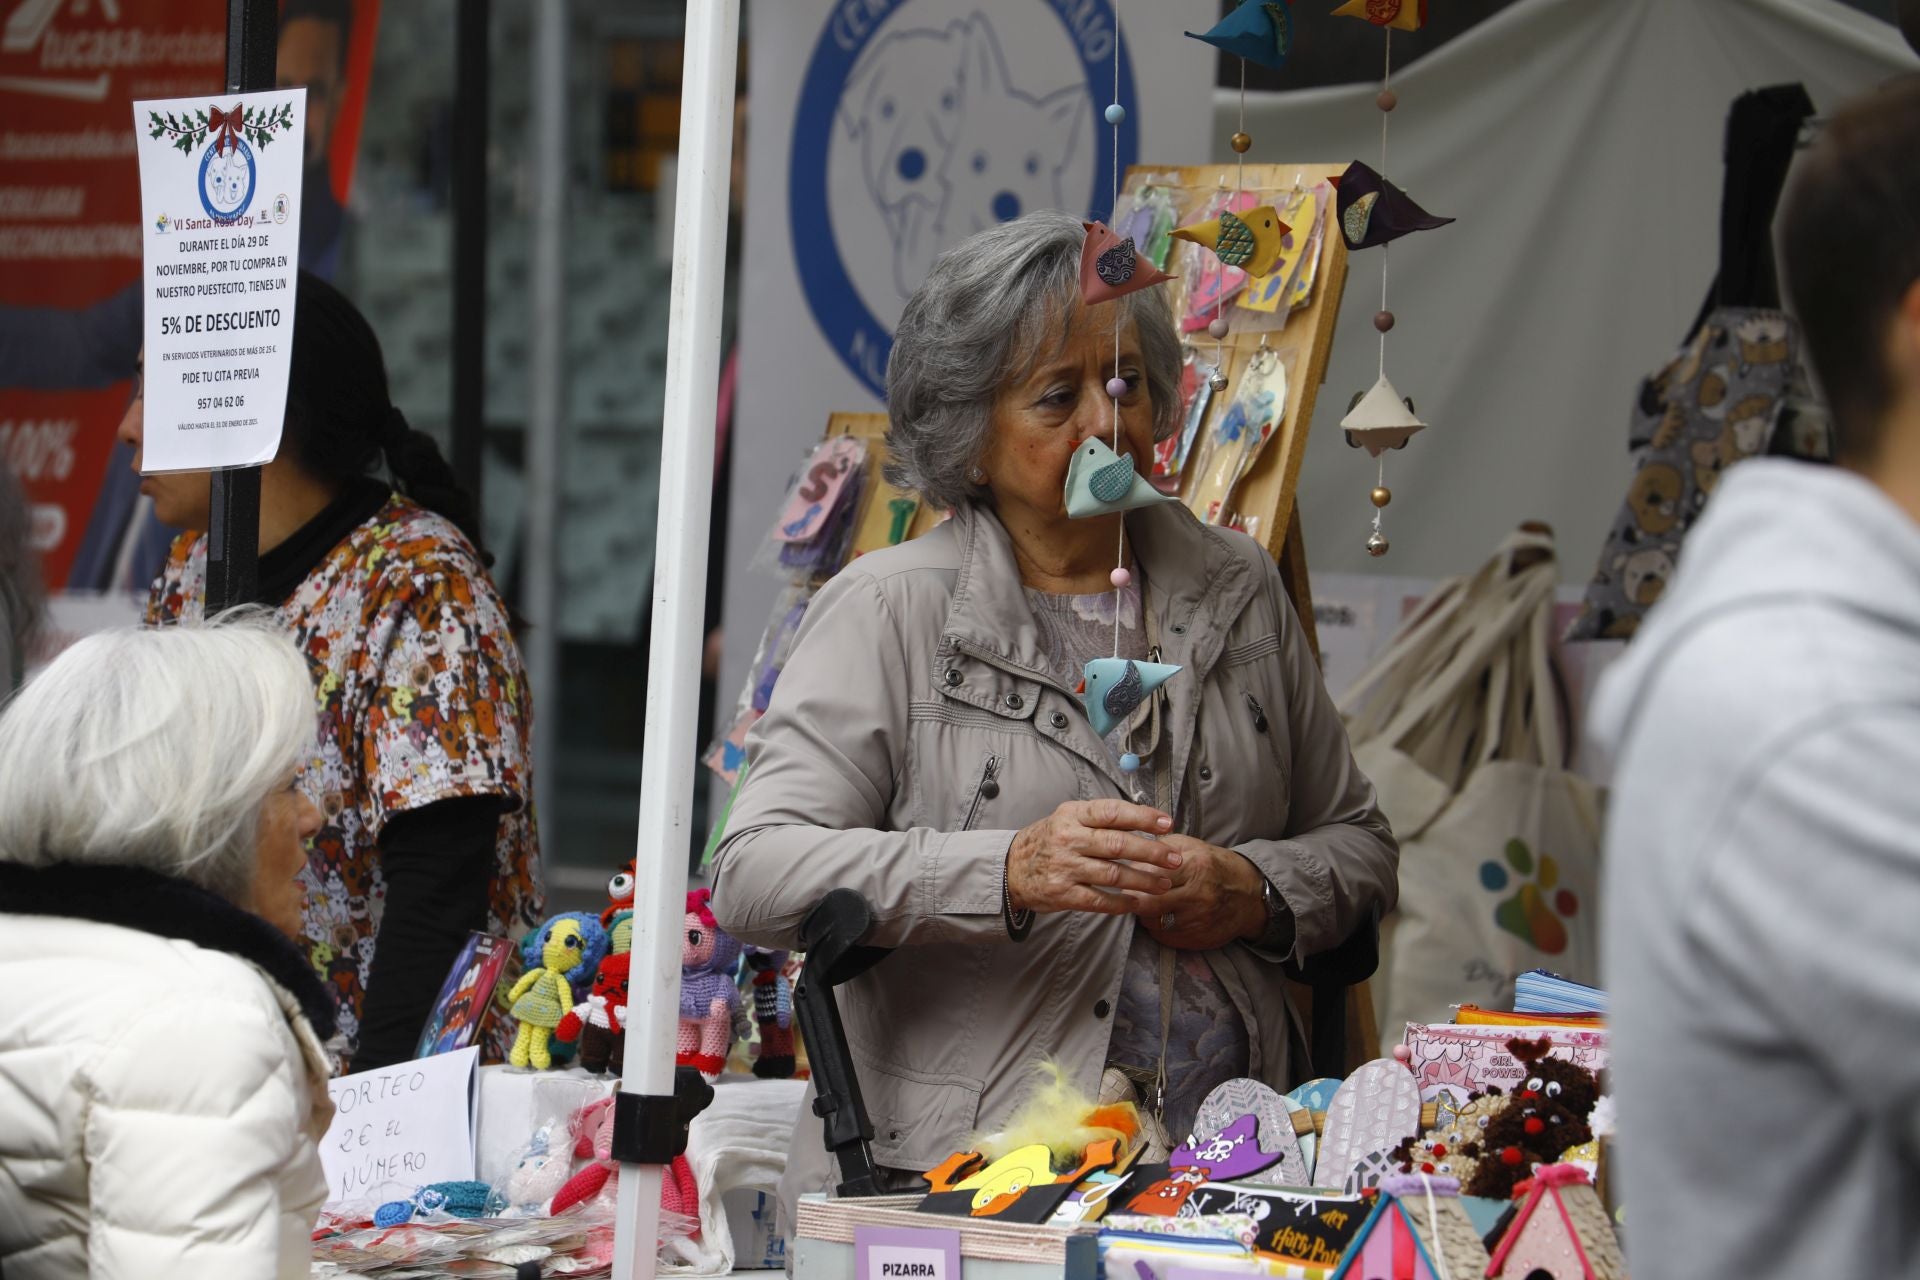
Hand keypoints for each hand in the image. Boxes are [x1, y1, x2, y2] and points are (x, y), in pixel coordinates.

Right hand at [1006, 798, 1181, 914]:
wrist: (1010, 868)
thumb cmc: (1048, 840)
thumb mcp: (1067, 818)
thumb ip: (1100, 818)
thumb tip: (1144, 819)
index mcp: (1073, 815)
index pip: (1113, 812)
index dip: (1143, 817)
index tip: (1167, 824)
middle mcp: (1069, 839)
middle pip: (1118, 845)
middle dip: (1152, 853)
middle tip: (1175, 859)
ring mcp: (1066, 868)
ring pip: (1114, 875)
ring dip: (1144, 880)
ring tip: (1164, 883)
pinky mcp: (1063, 894)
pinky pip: (1100, 900)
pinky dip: (1122, 903)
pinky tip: (1138, 902)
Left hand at [1134, 837, 1265, 950]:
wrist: (1249, 896)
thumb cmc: (1215, 867)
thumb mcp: (1193, 846)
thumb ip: (1163, 846)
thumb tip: (1132, 852)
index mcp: (1194, 867)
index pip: (1150, 874)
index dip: (1133, 875)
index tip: (1127, 874)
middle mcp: (1196, 895)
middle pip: (1147, 902)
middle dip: (1133, 898)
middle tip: (1132, 892)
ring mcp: (1196, 921)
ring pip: (1151, 922)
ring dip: (1144, 914)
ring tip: (1149, 904)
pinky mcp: (1196, 939)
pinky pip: (1163, 937)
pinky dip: (1156, 927)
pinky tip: (1162, 916)